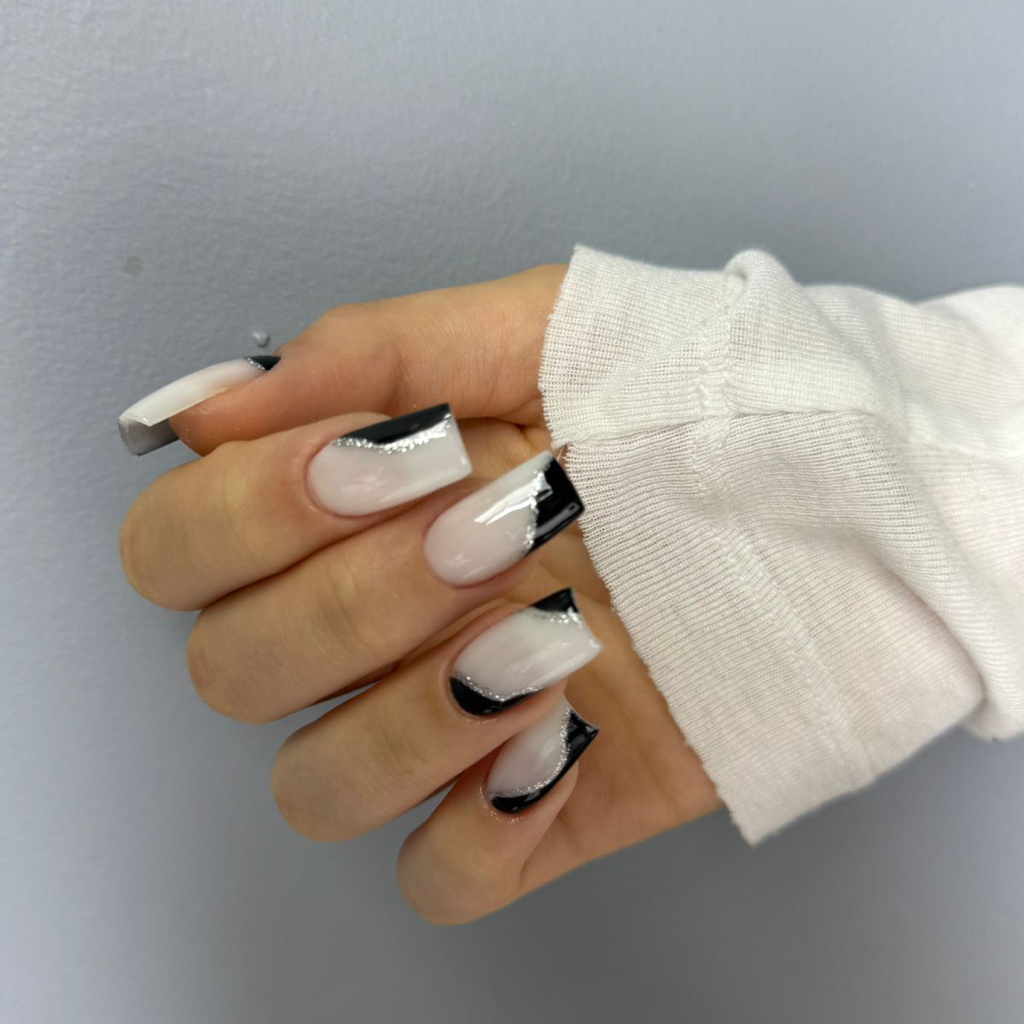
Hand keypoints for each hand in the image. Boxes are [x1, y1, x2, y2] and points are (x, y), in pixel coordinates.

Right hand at [119, 263, 720, 922]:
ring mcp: (456, 725)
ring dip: (412, 714)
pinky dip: (481, 824)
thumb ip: (376, 350)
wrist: (851, 496)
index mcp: (359, 506)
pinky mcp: (543, 808)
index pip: (181, 547)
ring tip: (547, 633)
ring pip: (315, 787)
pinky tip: (567, 734)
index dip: (245, 512)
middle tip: (496, 529)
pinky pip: (441, 880)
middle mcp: (382, 622)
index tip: (373, 460)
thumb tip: (209, 402)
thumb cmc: (700, 399)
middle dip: (353, 601)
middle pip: (234, 671)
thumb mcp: (543, 329)